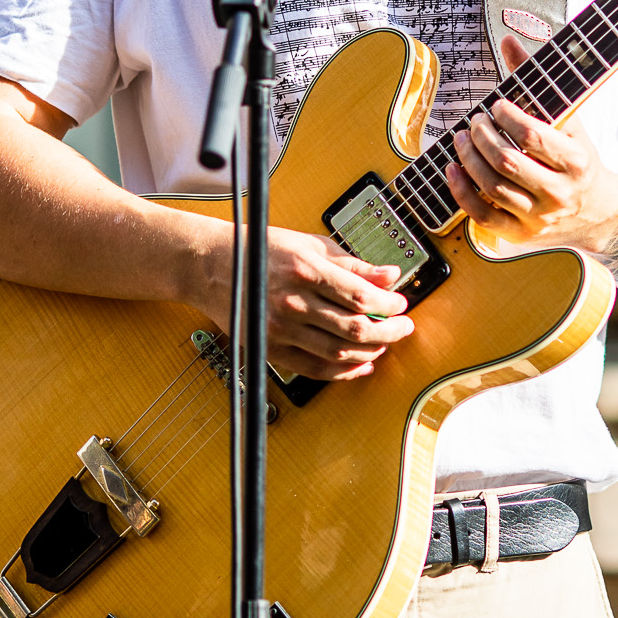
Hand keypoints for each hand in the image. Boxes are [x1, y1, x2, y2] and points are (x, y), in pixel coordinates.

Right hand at [198, 226, 412, 382]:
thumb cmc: (263, 250)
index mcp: (306, 271)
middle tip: (402, 327)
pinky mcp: (272, 349)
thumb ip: (353, 263)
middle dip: (388, 332)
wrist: (215, 267)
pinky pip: (315, 370)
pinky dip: (343, 372)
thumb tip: (390, 275)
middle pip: (355, 330)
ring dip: (370, 351)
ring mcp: (281, 330)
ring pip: (339, 354)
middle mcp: (293, 303)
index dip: (389, 306)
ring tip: (383, 342)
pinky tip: (360, 363)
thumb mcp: (312, 245)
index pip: (361, 297)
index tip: (401, 305)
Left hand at [444, 36, 617, 252]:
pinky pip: (483, 217)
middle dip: (482, 137)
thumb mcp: (570, 120)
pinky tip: (452, 170)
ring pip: (493, 189)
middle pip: (508, 162)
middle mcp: (559, 192)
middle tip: (473, 122)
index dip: (507, 117)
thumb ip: (537, 80)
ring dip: (469, 160)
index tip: (495, 106)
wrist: (600, 213)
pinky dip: (462, 193)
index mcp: (576, 161)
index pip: (533, 136)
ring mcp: (539, 217)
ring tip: (460, 139)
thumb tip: (509, 40)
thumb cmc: (579, 158)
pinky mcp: (520, 234)